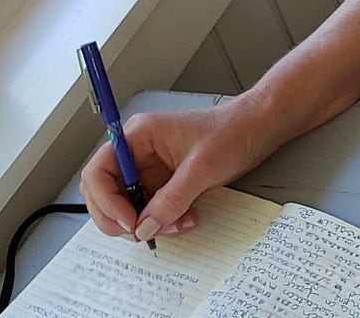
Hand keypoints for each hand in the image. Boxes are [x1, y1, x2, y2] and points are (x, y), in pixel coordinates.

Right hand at [79, 96, 273, 241]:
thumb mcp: (202, 167)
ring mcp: (151, 169)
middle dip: (122, 217)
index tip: (128, 222)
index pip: (98, 172)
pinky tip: (185, 220)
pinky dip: (163, 220)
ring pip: (128, 206)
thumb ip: (171, 199)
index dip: (106, 201)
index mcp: (138, 136)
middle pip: (105, 193)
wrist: (260, 127)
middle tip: (143, 232)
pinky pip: (151, 210)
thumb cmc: (233, 130)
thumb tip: (146, 226)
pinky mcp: (165, 183)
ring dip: (147, 222)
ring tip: (176, 224)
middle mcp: (138, 153)